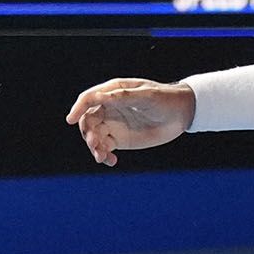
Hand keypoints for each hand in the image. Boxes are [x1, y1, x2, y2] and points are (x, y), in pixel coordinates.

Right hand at [64, 78, 196, 164]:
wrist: (182, 114)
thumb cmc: (164, 99)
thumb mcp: (146, 96)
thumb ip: (122, 96)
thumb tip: (99, 97)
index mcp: (112, 92)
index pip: (88, 99)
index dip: (77, 109)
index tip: (70, 120)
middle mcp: (109, 108)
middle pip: (88, 120)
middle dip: (87, 133)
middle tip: (95, 144)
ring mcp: (113, 124)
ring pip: (94, 136)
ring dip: (94, 147)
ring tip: (102, 157)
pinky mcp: (120, 139)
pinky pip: (105, 148)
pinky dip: (104, 156)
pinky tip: (110, 161)